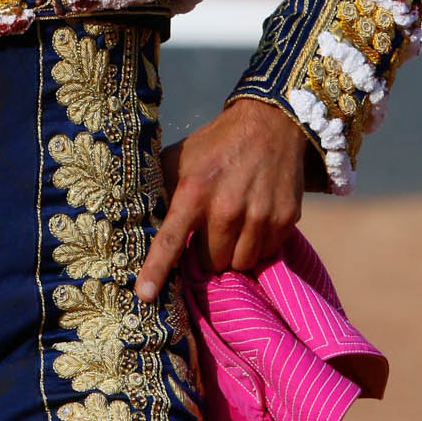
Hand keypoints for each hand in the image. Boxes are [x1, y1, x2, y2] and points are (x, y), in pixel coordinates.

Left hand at [136, 97, 306, 299]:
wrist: (270, 124)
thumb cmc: (215, 145)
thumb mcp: (179, 159)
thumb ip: (161, 190)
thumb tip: (136, 218)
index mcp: (193, 193)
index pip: (170, 241)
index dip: (156, 271)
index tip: (145, 296)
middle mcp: (226, 208)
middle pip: (212, 263)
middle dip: (207, 254)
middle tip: (210, 230)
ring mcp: (259, 216)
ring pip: (240, 264)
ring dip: (234, 252)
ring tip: (233, 226)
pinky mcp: (285, 219)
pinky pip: (266, 253)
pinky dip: (258, 245)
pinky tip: (254, 219)